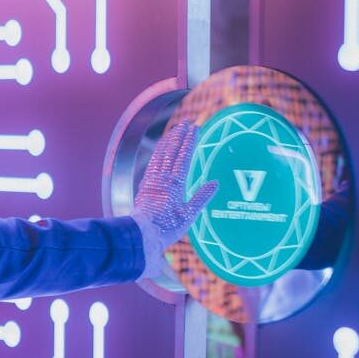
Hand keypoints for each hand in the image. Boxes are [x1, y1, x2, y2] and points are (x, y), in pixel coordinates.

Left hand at [133, 120, 217, 277]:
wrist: (143, 234)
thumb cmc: (167, 227)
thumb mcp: (189, 215)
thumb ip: (202, 197)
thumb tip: (215, 183)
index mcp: (175, 184)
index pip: (184, 157)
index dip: (190, 141)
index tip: (196, 128)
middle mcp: (163, 179)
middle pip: (171, 151)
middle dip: (179, 135)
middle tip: (186, 123)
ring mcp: (152, 181)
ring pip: (160, 155)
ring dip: (168, 141)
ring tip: (174, 131)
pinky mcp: (145, 186)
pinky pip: (152, 164)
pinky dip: (157, 153)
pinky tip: (160, 150)